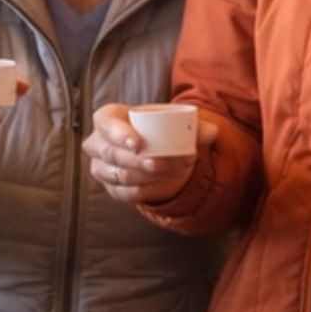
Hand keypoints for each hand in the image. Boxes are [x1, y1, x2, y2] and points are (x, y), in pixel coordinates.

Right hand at [84, 103, 216, 206]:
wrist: (152, 149)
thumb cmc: (157, 129)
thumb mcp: (174, 123)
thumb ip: (195, 127)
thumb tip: (213, 132)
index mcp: (107, 118)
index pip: (106, 124)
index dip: (119, 134)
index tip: (139, 144)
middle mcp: (97, 143)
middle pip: (113, 155)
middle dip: (140, 162)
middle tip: (166, 164)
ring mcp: (100, 167)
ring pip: (119, 176)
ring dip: (148, 177)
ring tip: (175, 171)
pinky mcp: (108, 187)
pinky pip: (122, 193)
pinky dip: (143, 191)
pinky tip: (161, 186)